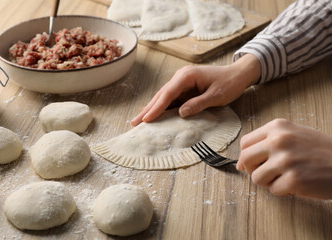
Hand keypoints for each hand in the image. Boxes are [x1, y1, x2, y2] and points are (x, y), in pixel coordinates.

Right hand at [130, 54, 260, 125]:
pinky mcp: (184, 89)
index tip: (147, 119)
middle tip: (134, 122)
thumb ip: (198, 104)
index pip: (168, 93)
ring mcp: (181, 83)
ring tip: (138, 121)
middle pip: (161, 95)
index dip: (157, 107)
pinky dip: (161, 108)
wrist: (238, 74)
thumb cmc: (229, 83)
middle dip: (147, 109)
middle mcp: (181, 78)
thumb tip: (180, 113)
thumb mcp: (216, 95)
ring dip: (151, 109)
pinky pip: (170, 100)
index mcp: (187, 76)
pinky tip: (153, 116)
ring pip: (163, 97)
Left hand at [237, 119, 331, 198]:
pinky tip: (296, 183)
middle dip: (251, 169)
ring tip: (284, 177)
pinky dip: (283, 190)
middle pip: (245, 159)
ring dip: (268, 182)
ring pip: (256, 178)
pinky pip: (273, 190)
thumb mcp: (294, 135)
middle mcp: (279, 141)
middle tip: (265, 173)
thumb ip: (267, 142)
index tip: (249, 164)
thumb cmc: (319, 151)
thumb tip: (241, 162)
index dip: (245, 156)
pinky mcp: (293, 179)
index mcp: (277, 127)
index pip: (245, 142)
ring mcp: (286, 160)